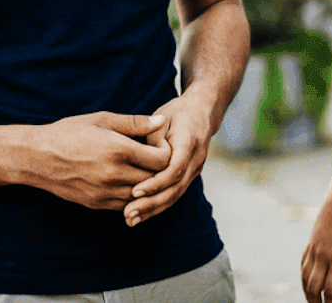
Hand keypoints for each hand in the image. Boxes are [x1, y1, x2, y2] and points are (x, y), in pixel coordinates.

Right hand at [23, 111, 170, 209]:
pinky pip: (126, 205)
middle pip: (155, 179)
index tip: (158, 143)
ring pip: (142, 195)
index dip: (165, 151)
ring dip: (147, 184)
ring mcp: (105, 193)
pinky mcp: (97, 204)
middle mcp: (114, 175)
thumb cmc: (69, 133)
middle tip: (153, 156)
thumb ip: (135, 123)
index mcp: (118, 150)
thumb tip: (161, 121)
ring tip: (141, 168)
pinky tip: (128, 180)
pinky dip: (132, 196)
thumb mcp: (102, 120)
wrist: (37, 158)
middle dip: (159, 168)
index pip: (161, 160)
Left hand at [122, 94, 214, 225]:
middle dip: (151, 203)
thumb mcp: (162, 118)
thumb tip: (140, 159)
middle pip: (175, 187)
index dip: (156, 182)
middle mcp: (196, 158)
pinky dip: (158, 206)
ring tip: (130, 219)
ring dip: (153, 209)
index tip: (135, 190)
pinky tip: (141, 215)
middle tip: (128, 213)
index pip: (174, 168)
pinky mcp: (190, 176)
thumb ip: (152, 138)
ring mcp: (196, 169)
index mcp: (189, 140)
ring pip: (176, 194)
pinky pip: (175, 193)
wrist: (202, 112)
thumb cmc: (177, 113)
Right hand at [301, 154, 331, 302]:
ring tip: (314, 301)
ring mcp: (314, 247)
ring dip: (308, 292)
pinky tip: (308, 281)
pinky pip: (303, 263)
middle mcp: (323, 254)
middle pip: (313, 287)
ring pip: (305, 277)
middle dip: (315, 302)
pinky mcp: (311, 241)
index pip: (330, 289)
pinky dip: (304, 276)